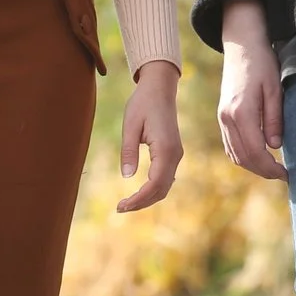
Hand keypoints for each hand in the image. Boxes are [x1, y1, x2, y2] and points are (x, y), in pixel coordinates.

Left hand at [116, 61, 183, 211]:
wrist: (160, 88)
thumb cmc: (143, 103)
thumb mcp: (130, 125)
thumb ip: (128, 151)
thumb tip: (127, 176)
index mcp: (165, 148)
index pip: (154, 184)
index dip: (138, 200)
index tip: (120, 206)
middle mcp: (175, 154)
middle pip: (162, 189)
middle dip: (142, 203)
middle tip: (120, 208)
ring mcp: (176, 153)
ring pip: (166, 186)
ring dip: (148, 198)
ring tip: (127, 203)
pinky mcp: (173, 152)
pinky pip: (166, 177)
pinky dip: (154, 189)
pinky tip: (139, 192)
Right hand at [217, 0, 286, 180]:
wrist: (242, 44)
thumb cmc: (263, 62)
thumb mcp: (275, 88)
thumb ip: (274, 118)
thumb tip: (275, 147)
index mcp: (240, 112)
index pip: (254, 152)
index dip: (270, 168)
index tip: (286, 174)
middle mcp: (226, 119)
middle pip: (242, 158)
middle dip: (263, 171)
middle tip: (283, 175)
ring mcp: (221, 118)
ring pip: (234, 154)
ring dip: (252, 166)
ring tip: (273, 168)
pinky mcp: (222, 116)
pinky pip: (230, 145)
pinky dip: (243, 156)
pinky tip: (258, 156)